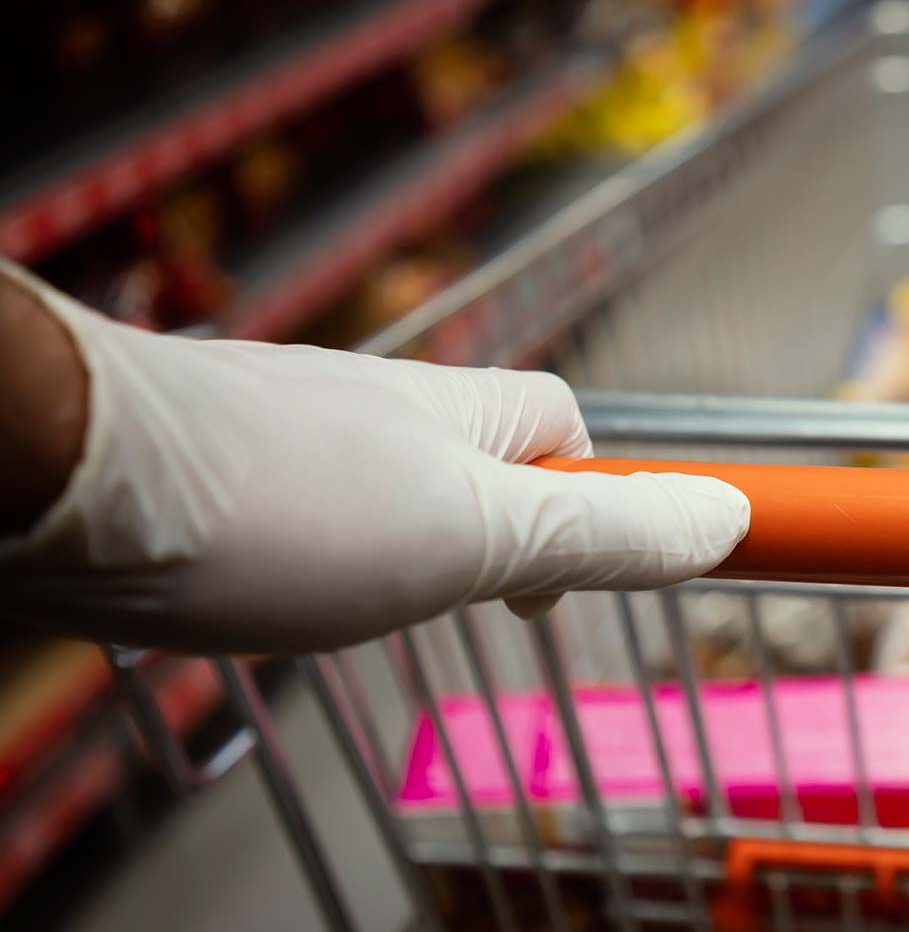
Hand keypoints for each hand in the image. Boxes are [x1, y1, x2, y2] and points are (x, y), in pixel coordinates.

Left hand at [0, 264, 748, 652]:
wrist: (66, 476)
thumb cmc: (284, 506)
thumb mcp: (479, 537)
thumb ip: (601, 535)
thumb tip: (727, 516)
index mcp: (467, 411)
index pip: (567, 431)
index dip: (593, 500)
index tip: (572, 584)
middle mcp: (385, 408)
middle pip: (479, 467)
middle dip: (488, 544)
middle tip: (459, 610)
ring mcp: (296, 432)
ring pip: (386, 496)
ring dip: (394, 558)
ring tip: (354, 614)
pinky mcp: (220, 469)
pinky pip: (301, 511)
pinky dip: (309, 559)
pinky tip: (267, 595)